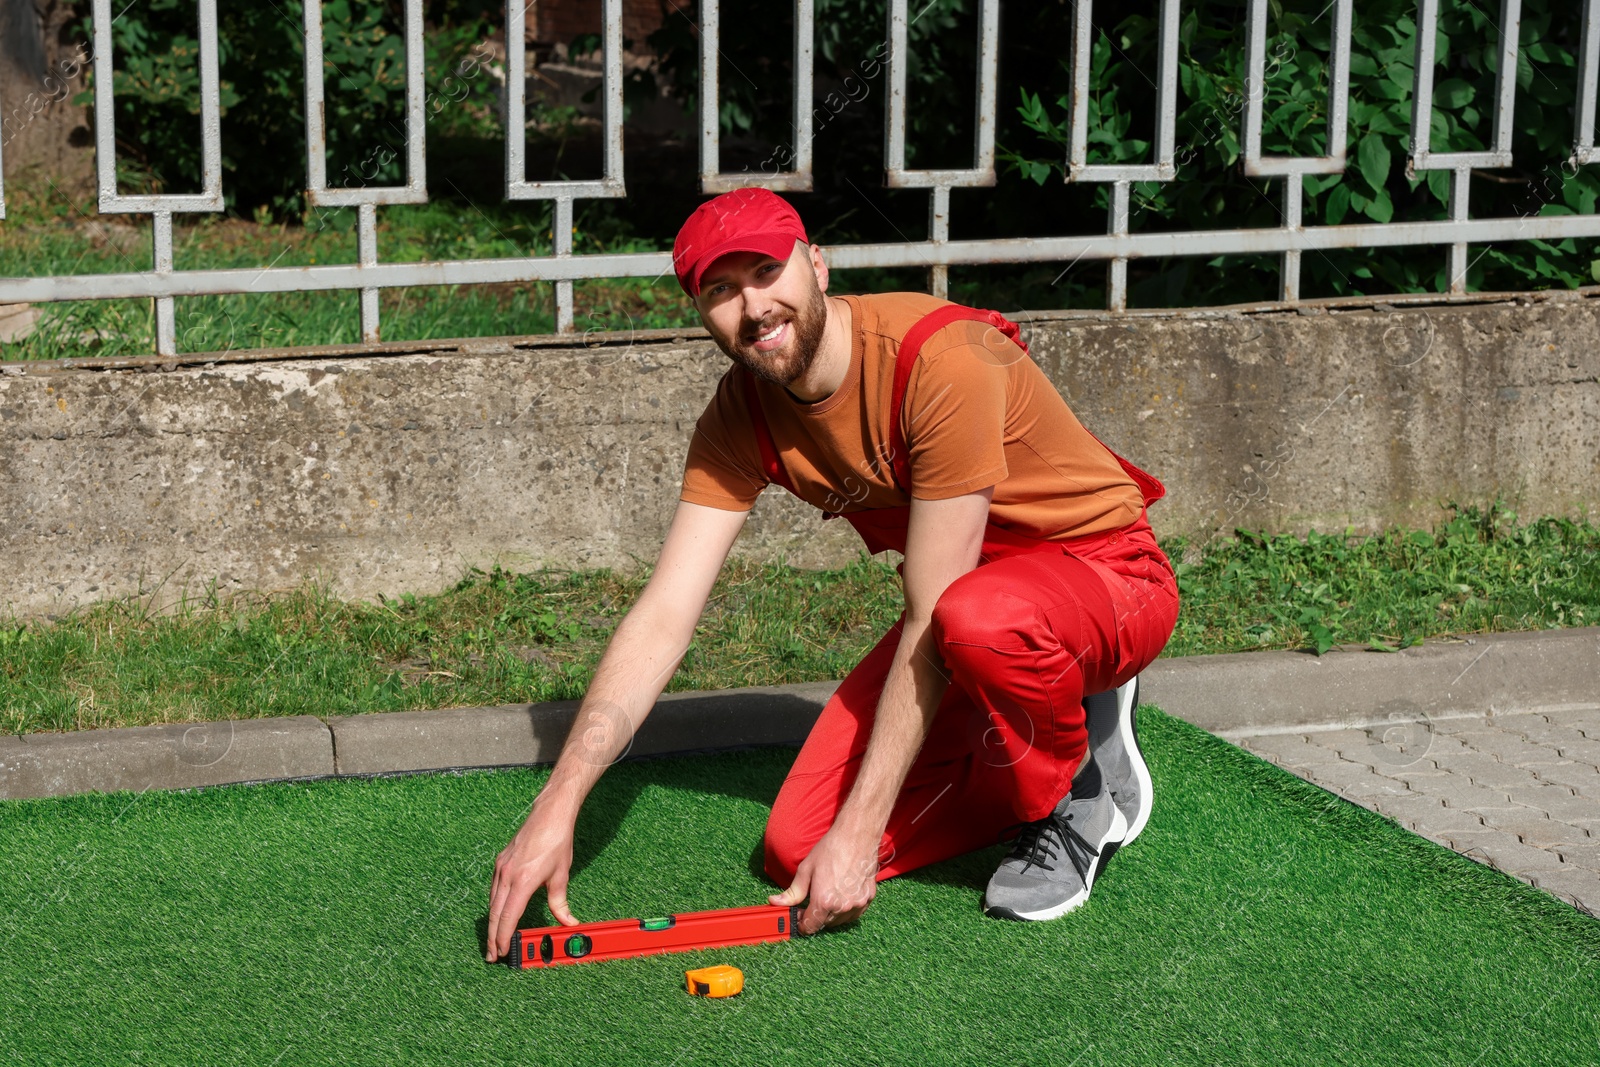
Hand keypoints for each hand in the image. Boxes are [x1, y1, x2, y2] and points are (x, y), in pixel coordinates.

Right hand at [485, 807, 578, 962]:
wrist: (550, 814)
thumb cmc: (557, 842)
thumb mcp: (561, 876)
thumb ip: (560, 904)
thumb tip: (568, 923)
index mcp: (523, 881)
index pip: (508, 917)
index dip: (504, 938)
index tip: (502, 952)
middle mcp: (507, 875)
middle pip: (495, 914)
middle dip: (492, 937)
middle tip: (492, 955)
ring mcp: (501, 867)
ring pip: (492, 902)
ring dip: (493, 923)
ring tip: (494, 939)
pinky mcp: (501, 862)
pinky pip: (494, 889)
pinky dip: (495, 905)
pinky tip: (499, 913)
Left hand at [767, 827, 882, 934]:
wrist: (857, 836)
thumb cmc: (831, 850)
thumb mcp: (806, 870)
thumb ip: (792, 892)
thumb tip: (775, 902)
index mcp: (824, 901)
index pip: (809, 927)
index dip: (801, 924)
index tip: (799, 915)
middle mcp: (842, 907)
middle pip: (824, 925)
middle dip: (816, 916)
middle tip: (812, 899)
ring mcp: (857, 904)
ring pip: (839, 921)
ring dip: (831, 914)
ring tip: (828, 894)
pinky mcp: (868, 899)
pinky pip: (854, 913)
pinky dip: (846, 909)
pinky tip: (842, 895)